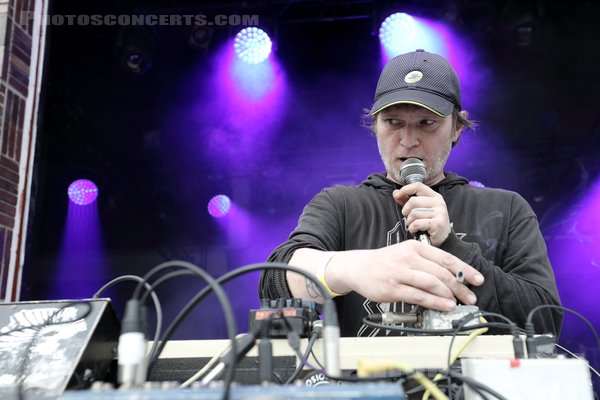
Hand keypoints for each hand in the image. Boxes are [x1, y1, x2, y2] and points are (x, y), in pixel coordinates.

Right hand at [336, 241, 483, 311]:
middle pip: (442, 272)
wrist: (359, 267)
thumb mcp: (407, 254)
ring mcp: (400, 273)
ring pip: (432, 284)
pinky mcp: (393, 288)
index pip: (446, 258)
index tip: (477, 279)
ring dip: (449, 295)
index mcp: (415, 247)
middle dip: (460, 287)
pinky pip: (419, 296)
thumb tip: (452, 278)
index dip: (464, 270)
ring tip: (458, 303)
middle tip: (470, 297)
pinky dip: (435, 302)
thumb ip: (427, 263)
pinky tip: (444, 306)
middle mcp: (409, 257)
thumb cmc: (386, 262)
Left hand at [393, 183, 451, 246]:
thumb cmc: (429, 223)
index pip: (418, 186)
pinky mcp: (437, 224)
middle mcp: (438, 202)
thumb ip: (407, 200)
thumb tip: (396, 193)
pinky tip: (417, 230)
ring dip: (410, 222)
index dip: (405, 189)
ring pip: (413, 213)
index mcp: (434, 196)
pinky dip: (413, 228)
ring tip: (415, 226)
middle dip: (406, 212)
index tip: (398, 195)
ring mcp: (439, 213)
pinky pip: (417, 223)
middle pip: (412, 201)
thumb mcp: (419, 209)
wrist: (442, 239)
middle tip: (410, 219)